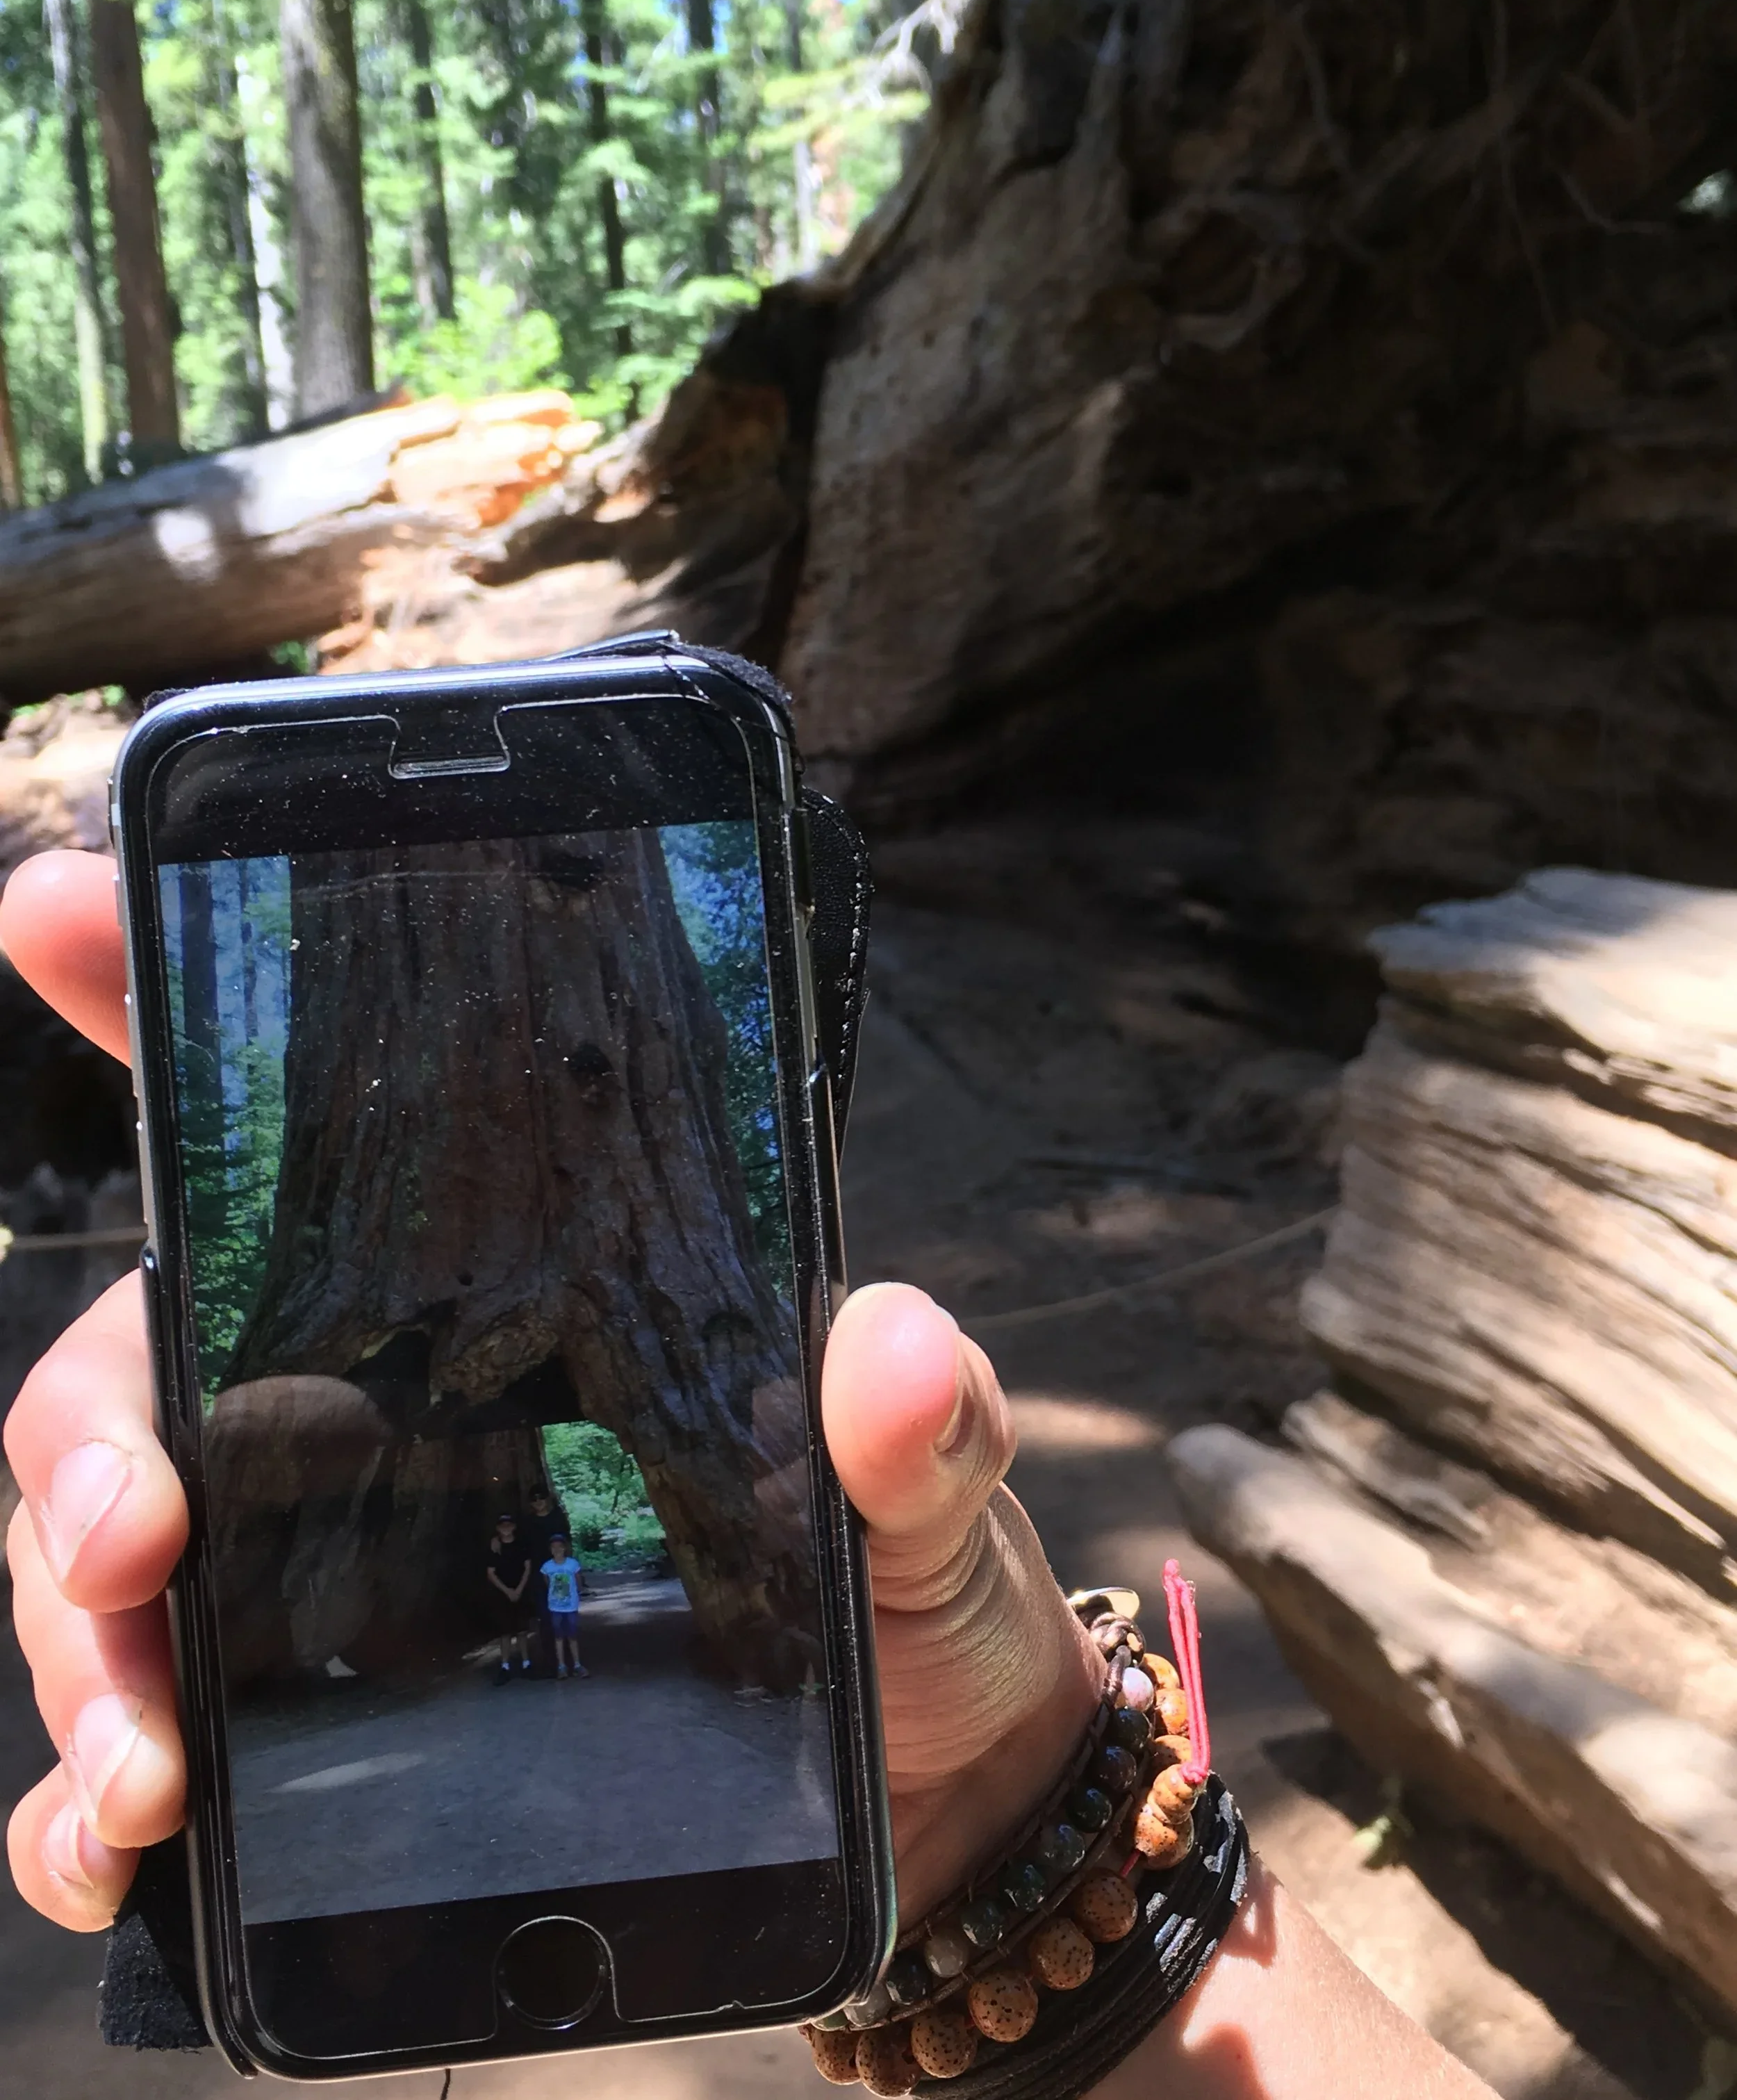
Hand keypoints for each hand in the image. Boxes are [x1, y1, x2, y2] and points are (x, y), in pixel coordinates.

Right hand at [1, 848, 1099, 1933]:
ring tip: (145, 1767)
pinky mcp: (315, 1739)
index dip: (160, 1005)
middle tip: (131, 1535)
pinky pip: (139, 1759)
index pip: (301, 1135)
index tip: (58, 909)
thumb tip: (888, 1352)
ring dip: (81, 1657)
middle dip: (88, 1453)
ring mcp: (320, 1581)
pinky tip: (115, 1850)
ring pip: (103, 1573)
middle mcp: (364, 1415)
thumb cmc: (903, 1591)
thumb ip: (922, 1423)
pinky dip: (84, 1812)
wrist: (918, 1786)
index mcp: (484, 1300)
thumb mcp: (931, 1487)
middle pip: (132, 1385)